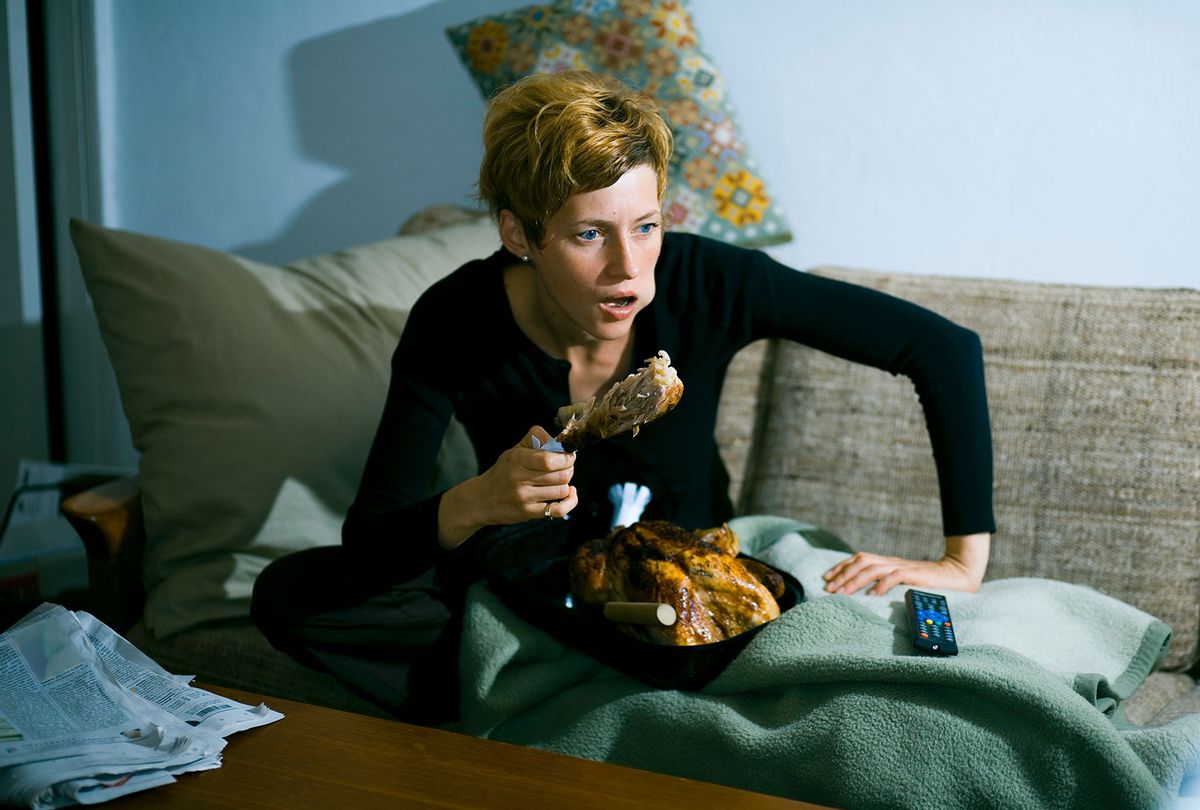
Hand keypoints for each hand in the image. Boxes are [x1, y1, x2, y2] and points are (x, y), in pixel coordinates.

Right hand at [437, 426, 577, 547]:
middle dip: (568, 469)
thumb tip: (559, 439)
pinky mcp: (528, 512)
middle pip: (561, 475)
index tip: (568, 457)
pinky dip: (570, 501)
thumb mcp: (514, 451)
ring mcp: (524, 497)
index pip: (550, 459)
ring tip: (558, 481)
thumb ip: (535, 439)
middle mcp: (519, 478)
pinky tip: (569, 494)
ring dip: (566, 485)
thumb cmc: (503, 472)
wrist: (481, 500)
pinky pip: (559, 509)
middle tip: (564, 468)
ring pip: (562, 490)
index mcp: (517, 459)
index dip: (566, 458)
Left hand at [822, 533, 990, 595]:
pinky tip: (871, 595)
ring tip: (843, 592)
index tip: (826, 578)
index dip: (841, 566)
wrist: (957, 574)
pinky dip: (881, 585)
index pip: (859, 559)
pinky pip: (894, 576)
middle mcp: (892, 561)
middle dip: (842, 574)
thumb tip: (865, 593)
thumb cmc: (929, 581)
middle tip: (829, 588)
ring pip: (872, 568)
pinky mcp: (914, 574)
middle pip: (861, 561)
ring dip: (855, 580)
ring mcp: (903, 566)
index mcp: (887, 562)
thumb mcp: (903, 581)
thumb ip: (886, 582)